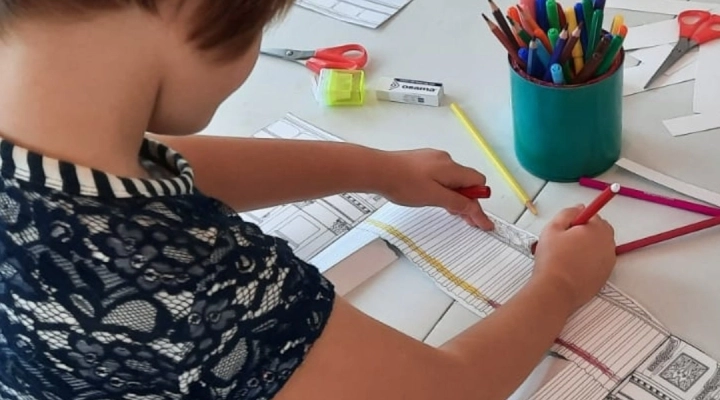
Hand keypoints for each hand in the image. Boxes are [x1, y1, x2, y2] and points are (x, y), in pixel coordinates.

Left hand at [375, 149, 493, 229]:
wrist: (377, 170)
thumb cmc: (403, 183)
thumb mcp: (434, 197)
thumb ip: (456, 203)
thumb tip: (473, 207)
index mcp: (452, 168)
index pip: (477, 183)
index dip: (479, 202)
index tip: (480, 221)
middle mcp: (445, 160)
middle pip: (465, 181)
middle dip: (467, 201)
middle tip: (465, 220)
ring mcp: (432, 159)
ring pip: (451, 179)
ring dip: (453, 195)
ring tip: (446, 210)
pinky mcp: (420, 162)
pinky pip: (439, 176)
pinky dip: (441, 188)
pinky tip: (431, 197)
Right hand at [532, 205, 616, 311]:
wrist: (556, 290)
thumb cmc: (553, 260)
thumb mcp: (552, 228)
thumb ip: (567, 213)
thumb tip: (578, 208)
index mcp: (597, 229)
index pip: (592, 214)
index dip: (577, 219)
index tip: (567, 226)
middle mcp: (608, 243)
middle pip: (600, 229)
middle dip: (585, 231)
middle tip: (565, 240)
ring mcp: (609, 261)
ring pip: (599, 246)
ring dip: (587, 246)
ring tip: (567, 255)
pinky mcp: (606, 275)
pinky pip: (599, 261)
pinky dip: (589, 260)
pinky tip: (573, 266)